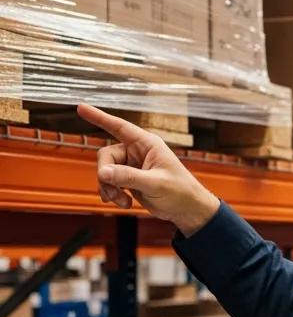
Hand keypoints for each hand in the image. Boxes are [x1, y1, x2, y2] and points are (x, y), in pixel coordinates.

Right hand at [77, 104, 219, 235]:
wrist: (187, 209)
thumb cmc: (180, 191)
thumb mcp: (155, 183)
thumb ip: (129, 177)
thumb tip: (103, 172)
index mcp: (147, 144)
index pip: (119, 126)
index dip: (99, 117)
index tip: (80, 107)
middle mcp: (137, 152)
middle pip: (106, 156)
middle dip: (106, 175)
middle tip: (114, 192)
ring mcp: (132, 166)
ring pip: (105, 171)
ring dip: (109, 188)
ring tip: (122, 201)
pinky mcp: (129, 180)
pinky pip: (109, 182)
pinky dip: (112, 194)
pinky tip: (124, 203)